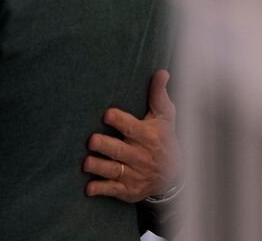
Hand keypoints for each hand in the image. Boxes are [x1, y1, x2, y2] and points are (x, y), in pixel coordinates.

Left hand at [83, 69, 181, 202]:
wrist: (175, 175)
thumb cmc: (164, 139)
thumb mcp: (165, 117)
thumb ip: (158, 95)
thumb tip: (161, 72)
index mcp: (147, 137)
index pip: (132, 128)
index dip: (119, 121)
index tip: (107, 113)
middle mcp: (140, 156)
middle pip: (119, 151)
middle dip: (105, 146)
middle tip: (92, 140)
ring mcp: (133, 174)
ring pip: (113, 170)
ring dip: (98, 167)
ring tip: (86, 163)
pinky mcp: (128, 189)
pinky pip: (112, 190)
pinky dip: (100, 189)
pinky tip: (88, 188)